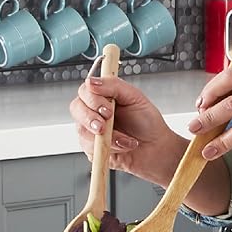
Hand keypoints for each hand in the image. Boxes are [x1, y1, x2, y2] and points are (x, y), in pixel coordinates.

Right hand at [69, 76, 187, 185]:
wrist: (156, 149)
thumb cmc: (147, 123)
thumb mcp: (135, 97)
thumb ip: (113, 85)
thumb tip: (92, 82)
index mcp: (103, 96)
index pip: (84, 91)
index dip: (92, 99)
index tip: (108, 108)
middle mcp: (94, 112)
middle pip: (76, 108)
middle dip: (91, 118)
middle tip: (107, 124)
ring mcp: (91, 131)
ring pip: (82, 130)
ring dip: (106, 136)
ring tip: (123, 137)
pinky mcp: (92, 149)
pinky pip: (89, 148)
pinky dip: (109, 147)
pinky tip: (122, 145)